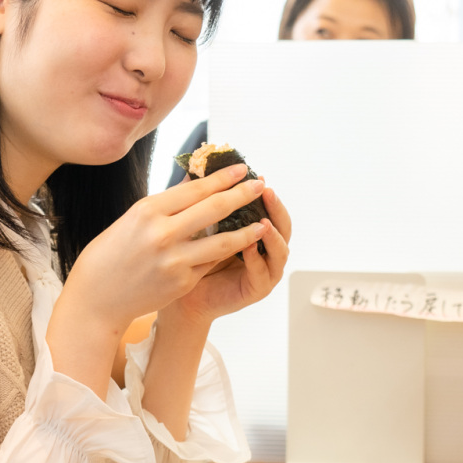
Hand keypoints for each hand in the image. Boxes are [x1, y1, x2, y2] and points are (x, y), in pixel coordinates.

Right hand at [59, 163, 272, 332]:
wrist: (97, 298)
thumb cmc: (110, 254)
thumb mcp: (133, 219)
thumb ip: (167, 203)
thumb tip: (196, 182)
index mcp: (147, 211)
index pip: (195, 189)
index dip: (222, 178)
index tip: (240, 168)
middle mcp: (162, 233)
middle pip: (214, 209)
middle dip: (242, 195)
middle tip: (259, 185)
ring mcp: (174, 260)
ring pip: (222, 240)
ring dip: (247, 229)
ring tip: (263, 222)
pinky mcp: (182, 282)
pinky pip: (211, 262)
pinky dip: (226, 252)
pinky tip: (240, 246)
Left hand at [159, 178, 290, 329]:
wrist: (181, 297)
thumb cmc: (188, 259)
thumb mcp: (196, 225)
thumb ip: (201, 200)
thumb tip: (195, 165)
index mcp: (253, 230)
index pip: (266, 207)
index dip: (260, 191)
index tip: (253, 174)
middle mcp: (264, 248)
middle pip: (282, 225)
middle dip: (275, 207)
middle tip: (265, 191)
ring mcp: (264, 270)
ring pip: (279, 250)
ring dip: (272, 234)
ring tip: (263, 221)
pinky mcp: (257, 289)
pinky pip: (262, 273)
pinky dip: (257, 259)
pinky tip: (248, 246)